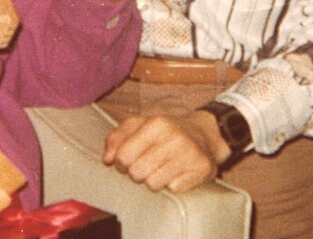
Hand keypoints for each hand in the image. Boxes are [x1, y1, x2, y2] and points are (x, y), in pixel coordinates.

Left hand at [102, 112, 230, 192]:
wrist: (205, 135)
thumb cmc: (166, 132)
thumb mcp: (140, 125)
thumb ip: (117, 137)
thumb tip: (107, 159)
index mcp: (156, 123)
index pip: (123, 156)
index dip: (120, 163)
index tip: (127, 161)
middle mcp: (174, 138)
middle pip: (136, 173)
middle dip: (136, 173)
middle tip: (145, 165)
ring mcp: (190, 154)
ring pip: (153, 184)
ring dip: (153, 180)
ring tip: (160, 169)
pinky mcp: (202, 170)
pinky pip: (173, 189)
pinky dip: (172, 184)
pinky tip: (176, 173)